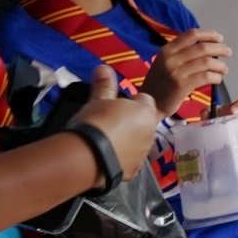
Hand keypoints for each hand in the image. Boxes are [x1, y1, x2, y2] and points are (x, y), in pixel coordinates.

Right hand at [73, 66, 165, 180]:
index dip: (129, 103)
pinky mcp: (134, 170)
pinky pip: (131, 160)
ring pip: (139, 141)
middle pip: (143, 122)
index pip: (143, 100)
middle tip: (108, 123)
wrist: (86, 157)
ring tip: (106, 141)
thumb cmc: (95, 123)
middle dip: (130, 122)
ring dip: (128, 140)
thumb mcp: (97, 101)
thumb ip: (104, 85)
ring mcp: (144, 152)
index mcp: (146, 112)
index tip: (113, 107)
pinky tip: (106, 156)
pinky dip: (122, 158)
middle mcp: (151, 132)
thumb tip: (102, 67)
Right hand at [137, 29, 230, 116]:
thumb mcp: (165, 63)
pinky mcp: (181, 85)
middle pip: (202, 47)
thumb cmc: (160, 84)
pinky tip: (218, 79)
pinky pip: (206, 76)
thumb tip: (207, 46)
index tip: (220, 38)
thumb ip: (181, 53)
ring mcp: (176, 72)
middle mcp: (170, 58)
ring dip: (220, 65)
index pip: (191, 35)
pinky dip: (216, 77)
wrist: (149, 105)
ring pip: (207, 62)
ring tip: (224, 70)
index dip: (209, 34)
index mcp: (167, 50)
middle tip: (228, 53)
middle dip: (220, 49)